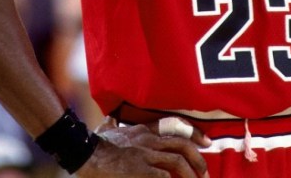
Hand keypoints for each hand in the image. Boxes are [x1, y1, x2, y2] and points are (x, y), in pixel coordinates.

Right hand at [75, 116, 208, 176]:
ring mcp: (146, 155)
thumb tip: (111, 117)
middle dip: (198, 159)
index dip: (193, 133)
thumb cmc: (94, 144)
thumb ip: (112, 124)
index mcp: (141, 130)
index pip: (173, 125)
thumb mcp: (106, 129)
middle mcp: (147, 140)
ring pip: (178, 162)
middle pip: (182, 144)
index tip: (206, 142)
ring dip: (191, 174)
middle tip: (205, 173)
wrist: (84, 154)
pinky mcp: (142, 171)